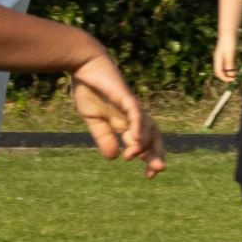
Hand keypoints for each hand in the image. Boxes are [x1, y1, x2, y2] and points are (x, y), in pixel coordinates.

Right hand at [71, 56, 165, 178]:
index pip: (144, 143)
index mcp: (126, 122)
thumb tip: (113, 158)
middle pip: (153, 136)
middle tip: (157, 170)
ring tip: (134, 156)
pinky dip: (138, 126)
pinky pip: (135, 112)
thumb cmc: (89, 89)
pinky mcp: (125, 96)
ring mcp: (131, 105)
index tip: (149, 177)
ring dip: (143, 143)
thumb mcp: (94, 120)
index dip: (149, 159)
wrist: (84, 64)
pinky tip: (137, 139)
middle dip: (156, 154)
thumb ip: (104, 138)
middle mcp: (133, 115)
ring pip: (147, 126)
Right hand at [213, 38, 237, 83]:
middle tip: (234, 79)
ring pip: (224, 68)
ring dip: (229, 73)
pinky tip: (235, 69)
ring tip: (235, 76)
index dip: (224, 78)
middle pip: (220, 71)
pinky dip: (231, 68)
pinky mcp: (226, 54)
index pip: (218, 72)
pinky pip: (227, 64)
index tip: (232, 80)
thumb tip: (230, 73)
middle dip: (226, 77)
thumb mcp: (229, 53)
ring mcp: (222, 57)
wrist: (229, 31)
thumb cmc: (228, 42)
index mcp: (217, 59)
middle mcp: (218, 59)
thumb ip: (229, 63)